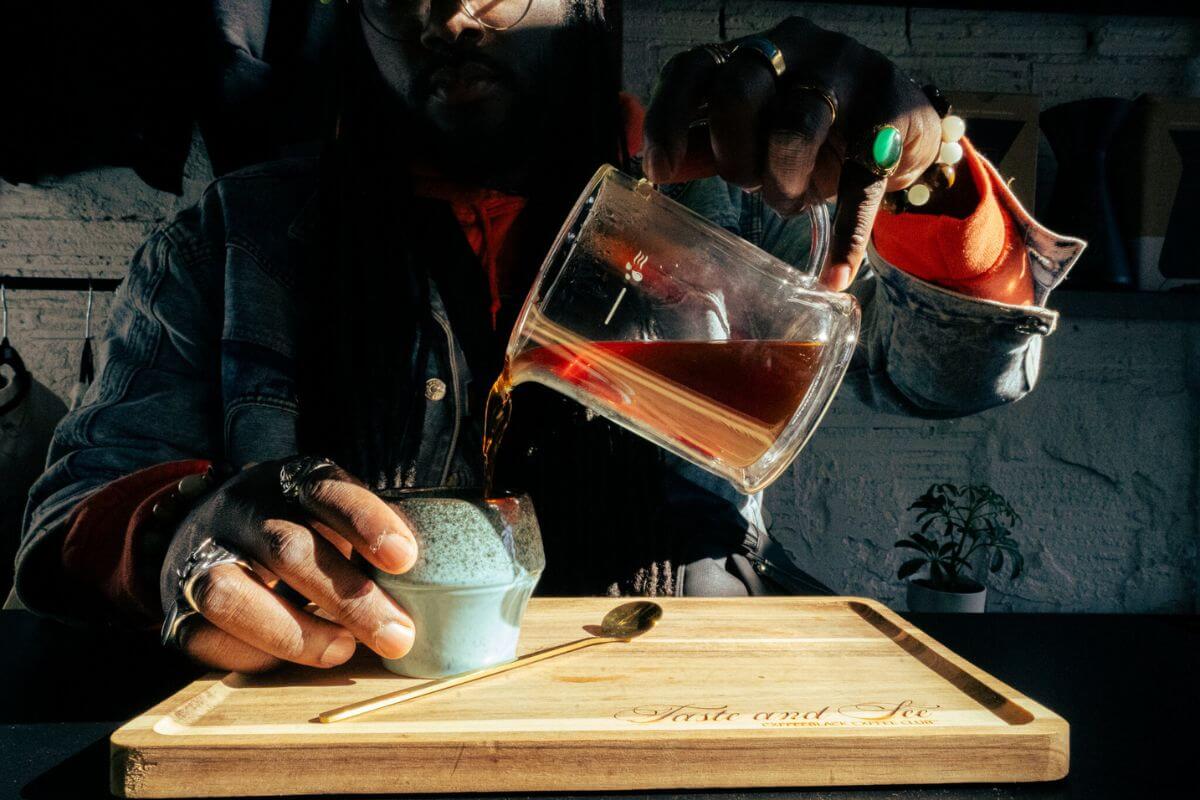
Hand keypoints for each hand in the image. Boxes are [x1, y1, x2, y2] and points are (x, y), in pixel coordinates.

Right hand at [160, 461, 417, 672]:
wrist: (206, 532)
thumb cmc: (300, 531)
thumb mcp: (334, 517)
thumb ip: (375, 541)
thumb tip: (438, 586)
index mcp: (288, 480)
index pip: (327, 491)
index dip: (366, 522)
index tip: (406, 558)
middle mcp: (241, 510)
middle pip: (289, 548)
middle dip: (349, 597)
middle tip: (397, 635)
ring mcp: (200, 556)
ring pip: (232, 594)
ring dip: (295, 632)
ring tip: (342, 650)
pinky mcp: (176, 608)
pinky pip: (205, 636)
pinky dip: (253, 654)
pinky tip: (290, 662)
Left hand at [643, 17, 942, 290]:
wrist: (903, 124)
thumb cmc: (811, 127)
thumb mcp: (755, 131)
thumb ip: (707, 146)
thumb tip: (656, 169)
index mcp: (754, 51)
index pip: (695, 66)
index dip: (668, 117)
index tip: (659, 171)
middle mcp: (799, 49)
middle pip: (739, 88)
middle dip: (732, 152)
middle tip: (746, 182)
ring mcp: (850, 76)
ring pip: (795, 128)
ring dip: (783, 183)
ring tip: (788, 202)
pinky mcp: (892, 119)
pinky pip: (861, 184)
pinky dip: (846, 237)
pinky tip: (835, 275)